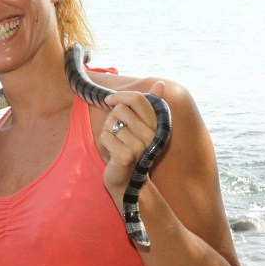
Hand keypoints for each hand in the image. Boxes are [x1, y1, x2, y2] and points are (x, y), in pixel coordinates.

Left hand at [100, 81, 164, 201]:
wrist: (127, 180)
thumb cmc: (130, 148)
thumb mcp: (139, 125)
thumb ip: (147, 105)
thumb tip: (160, 84)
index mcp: (156, 124)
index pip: (138, 98)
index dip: (120, 96)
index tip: (109, 101)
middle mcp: (151, 134)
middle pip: (120, 109)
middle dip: (111, 119)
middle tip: (117, 133)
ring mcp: (140, 146)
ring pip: (111, 123)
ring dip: (107, 132)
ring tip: (116, 144)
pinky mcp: (126, 155)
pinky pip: (105, 136)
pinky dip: (104, 142)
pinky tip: (112, 152)